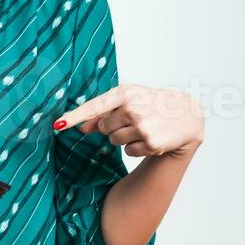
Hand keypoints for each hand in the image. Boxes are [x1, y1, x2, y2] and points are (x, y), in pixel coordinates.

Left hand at [52, 83, 204, 157]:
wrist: (186, 115)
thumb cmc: (151, 104)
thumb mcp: (128, 101)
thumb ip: (103, 113)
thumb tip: (80, 128)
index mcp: (125, 92)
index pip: (94, 107)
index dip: (74, 117)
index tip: (58, 125)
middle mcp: (132, 108)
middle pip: (103, 128)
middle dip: (114, 127)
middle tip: (134, 119)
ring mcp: (142, 126)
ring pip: (114, 141)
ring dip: (125, 138)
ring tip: (143, 127)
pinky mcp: (150, 143)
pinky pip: (128, 151)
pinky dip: (136, 148)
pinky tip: (150, 138)